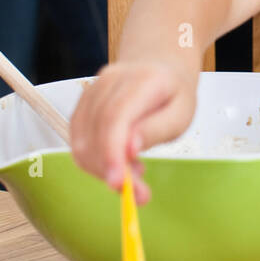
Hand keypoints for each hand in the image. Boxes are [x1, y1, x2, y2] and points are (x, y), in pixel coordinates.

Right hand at [69, 60, 198, 203]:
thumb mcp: (182, 114)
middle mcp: (111, 80)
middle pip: (96, 131)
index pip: (115, 117)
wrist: (159, 66)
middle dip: (110, 169)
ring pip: (82, 139)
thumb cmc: (173, 94)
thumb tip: (129, 150)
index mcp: (143, 80)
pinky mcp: (83, 102)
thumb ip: (157, 130)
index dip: (112, 152)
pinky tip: (120, 160)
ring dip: (103, 167)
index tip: (119, 183)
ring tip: (134, 171)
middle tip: (137, 194)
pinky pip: (78, 139)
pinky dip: (95, 159)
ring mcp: (93, 88)